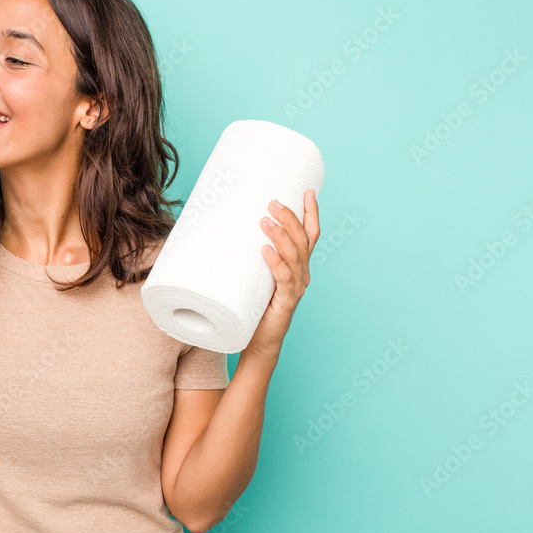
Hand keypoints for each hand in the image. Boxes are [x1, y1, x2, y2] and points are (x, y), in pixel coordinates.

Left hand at [241, 189, 320, 360]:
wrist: (256, 341)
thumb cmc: (253, 306)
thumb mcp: (252, 274)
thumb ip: (247, 255)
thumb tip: (222, 227)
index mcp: (298, 266)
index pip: (310, 235)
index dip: (311, 214)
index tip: (307, 191)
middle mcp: (302, 274)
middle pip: (303, 241)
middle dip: (290, 218)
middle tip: (273, 202)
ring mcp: (296, 289)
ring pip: (295, 256)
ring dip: (281, 236)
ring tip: (265, 220)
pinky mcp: (286, 303)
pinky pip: (284, 280)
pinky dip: (276, 264)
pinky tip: (265, 251)